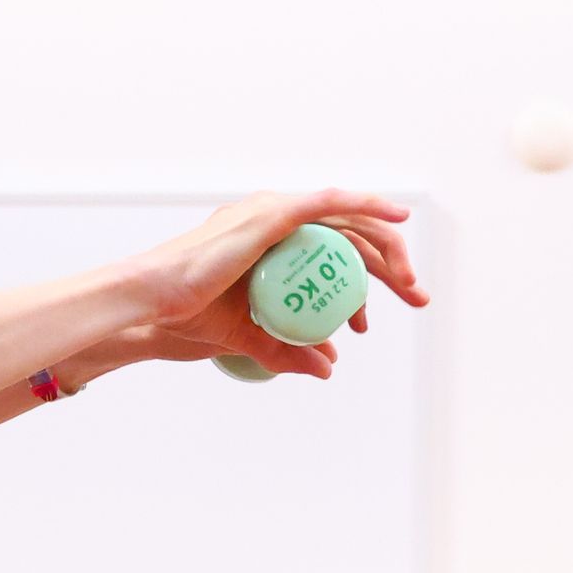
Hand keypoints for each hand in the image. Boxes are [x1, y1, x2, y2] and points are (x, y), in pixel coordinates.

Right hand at [112, 188, 426, 379]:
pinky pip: (331, 204)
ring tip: (409, 279)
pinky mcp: (273, 214)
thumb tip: (327, 369)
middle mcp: (275, 220)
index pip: (331, 249)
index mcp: (269, 242)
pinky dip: (367, 207)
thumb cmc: (187, 313)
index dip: (366, 275)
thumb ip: (287, 350)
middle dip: (388, 263)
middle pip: (347, 234)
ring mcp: (274, 212)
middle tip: (415, 295)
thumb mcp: (249, 335)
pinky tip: (398, 220)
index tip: (387, 305)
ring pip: (347, 221)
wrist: (157, 302)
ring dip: (385, 247)